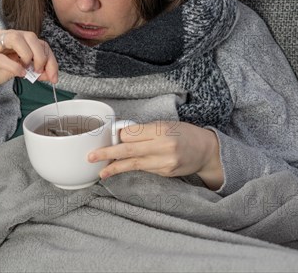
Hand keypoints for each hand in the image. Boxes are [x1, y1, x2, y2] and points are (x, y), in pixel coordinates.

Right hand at [0, 29, 57, 96]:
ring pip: (15, 38)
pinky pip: (0, 57)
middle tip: (41, 71)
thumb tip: (51, 74)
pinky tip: (19, 74)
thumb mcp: (17, 71)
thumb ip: (33, 71)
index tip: (54, 75)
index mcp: (12, 37)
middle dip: (41, 55)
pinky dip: (13, 66)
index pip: (38, 41)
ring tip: (29, 70)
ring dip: (28, 54)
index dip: (50, 58)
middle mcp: (2, 36)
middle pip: (30, 36)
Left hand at [87, 121, 223, 189]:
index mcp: (161, 129)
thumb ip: (144, 130)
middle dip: (108, 153)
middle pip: (129, 150)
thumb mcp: (165, 125)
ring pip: (134, 164)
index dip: (117, 136)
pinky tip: (120, 170)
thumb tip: (120, 135)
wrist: (206, 150)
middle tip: (91, 157)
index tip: (106, 137)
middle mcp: (163, 146)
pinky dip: (131, 168)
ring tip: (101, 171)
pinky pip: (144, 169)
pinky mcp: (165, 172)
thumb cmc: (184, 133)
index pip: (132, 133)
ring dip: (115, 167)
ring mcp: (165, 162)